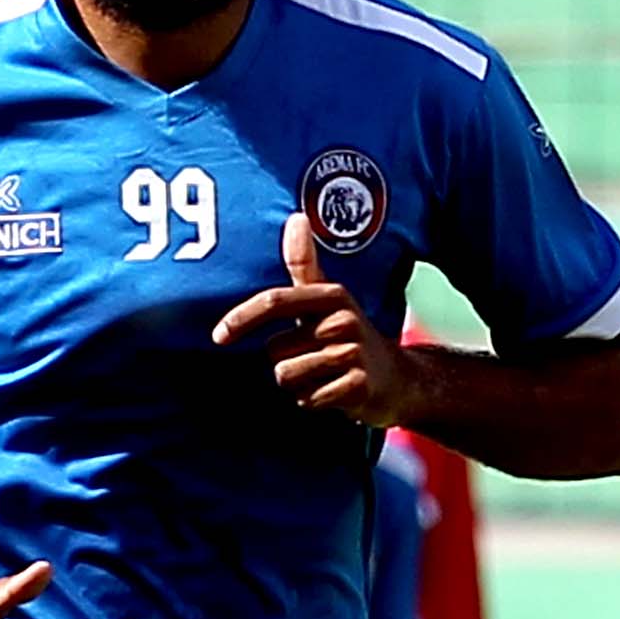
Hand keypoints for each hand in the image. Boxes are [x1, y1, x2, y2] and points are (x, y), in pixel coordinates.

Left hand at [216, 212, 432, 429]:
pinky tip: (333, 393)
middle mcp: (344, 321)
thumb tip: (295, 217)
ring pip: (288, 376)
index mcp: (331, 296)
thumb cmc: (348, 336)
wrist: (400, 380)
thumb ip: (304, 265)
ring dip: (297, 384)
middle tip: (312, 361)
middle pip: (275, 350)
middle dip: (284, 362)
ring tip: (322, 377)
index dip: (241, 318)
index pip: (275, 302)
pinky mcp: (359, 386)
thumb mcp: (328, 299)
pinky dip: (313, 401)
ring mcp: (354, 354)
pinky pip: (309, 399)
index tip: (218, 336)